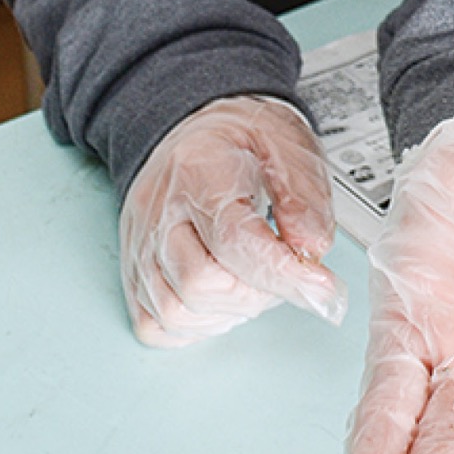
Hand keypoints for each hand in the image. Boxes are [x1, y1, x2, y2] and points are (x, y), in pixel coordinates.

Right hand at [119, 95, 346, 346]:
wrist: (193, 128)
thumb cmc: (239, 137)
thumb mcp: (287, 144)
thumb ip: (304, 195)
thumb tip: (312, 247)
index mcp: (198, 170)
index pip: (234, 239)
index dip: (282, 273)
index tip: (322, 288)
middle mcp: (158, 211)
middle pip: (201, 284)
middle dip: (257, 293)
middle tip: (284, 271)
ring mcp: (139, 244)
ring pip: (176, 312)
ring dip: (229, 312)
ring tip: (254, 280)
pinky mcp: (131, 271)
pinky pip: (155, 325)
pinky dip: (196, 326)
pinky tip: (222, 300)